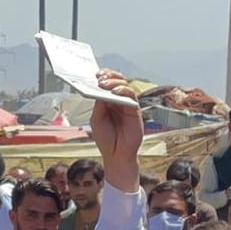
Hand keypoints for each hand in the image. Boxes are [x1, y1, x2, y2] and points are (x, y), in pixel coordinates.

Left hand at [88, 70, 141, 192]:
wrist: (116, 154)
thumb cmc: (106, 138)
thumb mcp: (96, 120)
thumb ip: (99, 105)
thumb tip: (100, 89)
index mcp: (107, 102)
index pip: (107, 84)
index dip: (103, 77)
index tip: (95, 74)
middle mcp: (118, 101)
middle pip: (116, 81)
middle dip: (109, 76)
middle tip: (100, 77)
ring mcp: (127, 105)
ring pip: (124, 86)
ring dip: (114, 82)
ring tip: (104, 84)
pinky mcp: (135, 110)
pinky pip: (131, 96)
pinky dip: (124, 91)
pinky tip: (116, 91)